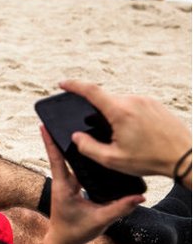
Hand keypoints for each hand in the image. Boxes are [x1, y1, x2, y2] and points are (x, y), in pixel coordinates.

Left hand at [41, 125, 143, 243]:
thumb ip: (120, 208)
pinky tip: (88, 147)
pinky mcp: (72, 187)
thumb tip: (140, 197)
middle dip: (61, 136)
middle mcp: (63, 182)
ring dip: (71, 146)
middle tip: (63, 116)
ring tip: (76, 125)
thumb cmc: (77, 232)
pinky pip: (75, 168)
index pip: (56, 160)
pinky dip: (80, 157)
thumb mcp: (101, 220)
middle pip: (61, 155)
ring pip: (69, 161)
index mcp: (63, 187)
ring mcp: (67, 184)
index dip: (50, 143)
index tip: (43, 126)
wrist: (65, 242)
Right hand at [60, 80, 191, 177]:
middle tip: (102, 131)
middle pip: (106, 100)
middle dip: (98, 113)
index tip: (62, 84)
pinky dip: (129, 116)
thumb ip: (88, 148)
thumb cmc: (151, 159)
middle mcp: (133, 100)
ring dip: (115, 116)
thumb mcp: (113, 159)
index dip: (73, 85)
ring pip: (121, 103)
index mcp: (120, 111)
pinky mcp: (156, 104)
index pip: (90, 91)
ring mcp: (146, 100)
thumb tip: (76, 137)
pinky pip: (135, 105)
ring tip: (125, 137)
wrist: (185, 157)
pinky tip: (137, 134)